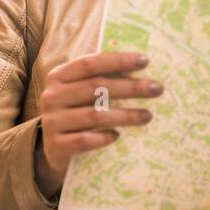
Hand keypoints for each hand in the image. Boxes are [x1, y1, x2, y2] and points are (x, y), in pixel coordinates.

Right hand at [33, 51, 160, 198]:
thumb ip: (103, 78)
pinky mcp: (56, 146)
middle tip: (157, 89)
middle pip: (96, 87)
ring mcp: (51, 122)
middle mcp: (51, 96)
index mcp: (59, 76)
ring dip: (125, 115)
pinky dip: (103, 137)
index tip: (145, 61)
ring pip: (94, 115)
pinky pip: (84, 141)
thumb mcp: (83, 92)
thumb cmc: (78, 111)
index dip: (118, 61)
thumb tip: (142, 65)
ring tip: (148, 115)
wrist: (54, 149)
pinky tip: (118, 136)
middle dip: (130, 87)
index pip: (90, 63)